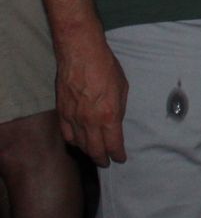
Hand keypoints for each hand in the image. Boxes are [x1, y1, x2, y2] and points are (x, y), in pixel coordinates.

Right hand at [54, 31, 127, 165]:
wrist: (81, 54)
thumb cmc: (106, 67)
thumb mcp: (122, 88)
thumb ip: (119, 108)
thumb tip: (115, 122)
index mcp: (108, 115)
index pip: (113, 144)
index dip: (117, 154)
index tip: (120, 158)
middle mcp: (89, 121)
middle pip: (95, 149)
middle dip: (102, 158)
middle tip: (107, 162)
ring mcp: (73, 118)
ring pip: (79, 144)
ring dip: (88, 152)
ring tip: (94, 154)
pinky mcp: (61, 112)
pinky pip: (66, 134)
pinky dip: (73, 142)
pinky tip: (78, 142)